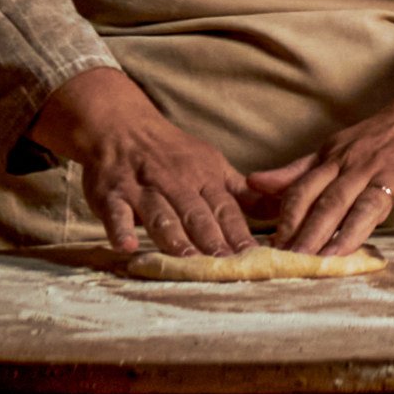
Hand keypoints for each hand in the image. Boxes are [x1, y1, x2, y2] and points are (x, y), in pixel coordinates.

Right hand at [33, 63, 258, 256]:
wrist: (123, 127)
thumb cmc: (175, 155)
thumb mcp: (214, 166)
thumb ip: (242, 194)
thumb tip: (282, 209)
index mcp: (205, 178)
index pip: (225, 209)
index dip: (238, 232)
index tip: (252, 255)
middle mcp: (176, 183)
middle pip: (196, 214)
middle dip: (211, 239)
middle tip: (225, 265)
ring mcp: (142, 189)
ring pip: (161, 215)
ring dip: (174, 238)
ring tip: (187, 260)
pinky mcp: (111, 195)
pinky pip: (116, 214)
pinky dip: (120, 229)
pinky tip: (127, 246)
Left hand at [248, 67, 393, 257]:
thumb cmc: (377, 137)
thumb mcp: (333, 149)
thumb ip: (296, 171)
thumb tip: (252, 183)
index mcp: (336, 160)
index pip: (305, 191)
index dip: (289, 219)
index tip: (276, 247)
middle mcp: (362, 165)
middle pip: (333, 201)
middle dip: (313, 232)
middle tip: (297, 261)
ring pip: (370, 203)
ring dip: (352, 230)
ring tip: (336, 256)